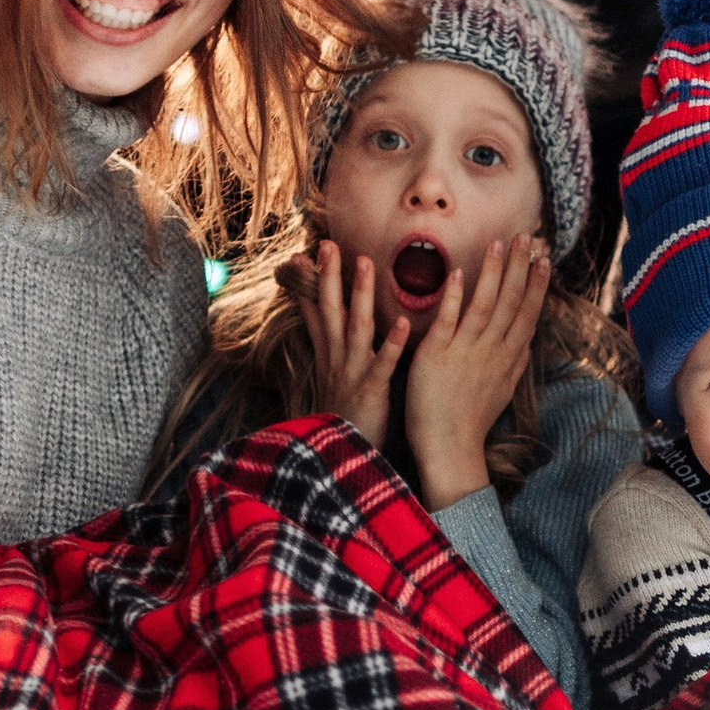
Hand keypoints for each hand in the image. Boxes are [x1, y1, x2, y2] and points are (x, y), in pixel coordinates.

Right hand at [282, 236, 410, 452]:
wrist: (337, 464)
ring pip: (355, 327)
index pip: (316, 313)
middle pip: (330, 310)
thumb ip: (329, 355)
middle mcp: (336, 360)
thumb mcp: (330, 384)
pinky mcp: (371, 392)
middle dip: (328, 276)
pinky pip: (383, 364)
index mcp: (328, 357)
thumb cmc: (341, 423)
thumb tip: (323, 335)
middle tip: (328, 244)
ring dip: (360, 295)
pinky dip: (393, 343)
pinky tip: (405, 322)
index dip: (309, 283)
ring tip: (366, 265)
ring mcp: (352, 374)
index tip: (304, 253)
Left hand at [403, 235, 550, 506]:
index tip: (543, 258)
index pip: (526, 314)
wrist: (450, 449)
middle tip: (526, 236)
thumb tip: (524, 341)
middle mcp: (491, 351)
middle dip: (519, 268)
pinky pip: (449, 322)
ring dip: (493, 274)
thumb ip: (512, 362)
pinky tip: (460, 274)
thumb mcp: (502, 389)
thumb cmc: (471, 421)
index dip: (535, 285)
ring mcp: (465, 353)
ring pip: (484, 306)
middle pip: (509, 303)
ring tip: (498, 244)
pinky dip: (456, 298)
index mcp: (506, 358)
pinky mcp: (437, 357)